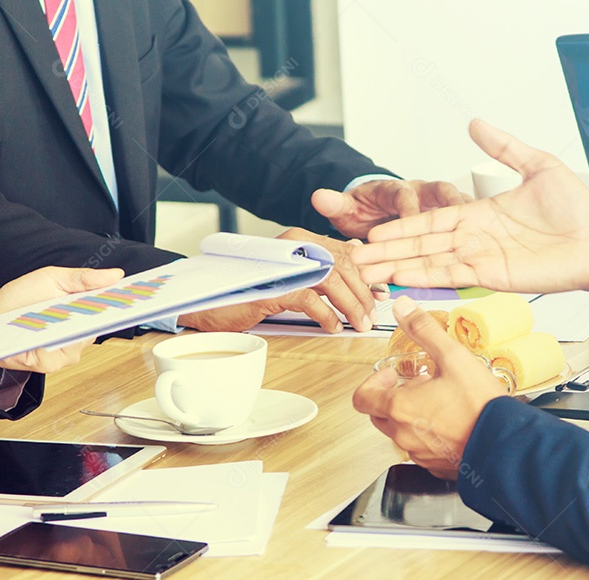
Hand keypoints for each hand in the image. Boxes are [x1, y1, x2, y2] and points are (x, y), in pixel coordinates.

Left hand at [0, 267, 124, 373]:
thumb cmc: (19, 299)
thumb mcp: (52, 278)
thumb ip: (83, 278)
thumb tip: (115, 275)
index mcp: (85, 311)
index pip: (114, 309)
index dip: (128, 304)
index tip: (140, 294)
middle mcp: (81, 334)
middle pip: (101, 326)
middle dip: (100, 312)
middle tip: (94, 297)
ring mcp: (68, 351)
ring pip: (82, 340)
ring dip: (68, 324)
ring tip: (53, 311)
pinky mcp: (51, 362)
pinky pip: (61, 352)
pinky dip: (51, 339)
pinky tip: (40, 328)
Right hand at [181, 228, 380, 332]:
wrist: (208, 303)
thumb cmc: (248, 293)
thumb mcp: (290, 280)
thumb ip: (319, 274)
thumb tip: (357, 278)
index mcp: (300, 242)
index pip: (344, 252)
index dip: (367, 273)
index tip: (380, 293)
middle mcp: (293, 247)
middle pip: (343, 265)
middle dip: (363, 293)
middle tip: (370, 316)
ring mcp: (282, 265)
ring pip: (331, 279)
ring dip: (350, 305)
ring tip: (358, 324)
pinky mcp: (272, 287)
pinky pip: (309, 298)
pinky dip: (326, 314)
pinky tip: (332, 326)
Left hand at [312, 178, 469, 239]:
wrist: (372, 213)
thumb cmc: (365, 209)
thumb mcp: (348, 209)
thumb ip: (336, 205)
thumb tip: (319, 197)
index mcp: (398, 190)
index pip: (404, 196)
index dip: (407, 209)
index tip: (407, 221)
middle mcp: (423, 197)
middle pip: (441, 198)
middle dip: (451, 209)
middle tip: (460, 220)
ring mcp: (440, 211)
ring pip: (459, 213)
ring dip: (469, 224)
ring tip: (480, 239)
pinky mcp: (450, 227)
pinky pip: (461, 236)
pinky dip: (469, 245)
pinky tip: (478, 258)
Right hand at [350, 120, 588, 297]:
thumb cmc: (577, 208)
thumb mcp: (537, 165)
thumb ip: (503, 147)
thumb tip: (474, 123)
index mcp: (479, 214)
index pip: (430, 221)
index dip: (401, 227)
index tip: (373, 231)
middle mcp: (474, 238)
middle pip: (420, 245)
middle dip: (387, 252)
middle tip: (355, 258)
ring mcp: (481, 258)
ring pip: (429, 262)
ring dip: (397, 267)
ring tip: (367, 273)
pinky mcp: (493, 276)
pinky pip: (452, 276)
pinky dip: (425, 278)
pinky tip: (401, 279)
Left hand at [352, 296, 505, 478]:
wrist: (505, 444)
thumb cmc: (480, 406)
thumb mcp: (452, 357)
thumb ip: (423, 330)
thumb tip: (404, 308)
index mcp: (399, 407)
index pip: (362, 398)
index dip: (372, 383)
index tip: (391, 375)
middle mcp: (403, 433)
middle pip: (379, 415)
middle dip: (392, 397)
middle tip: (416, 385)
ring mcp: (418, 453)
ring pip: (401, 432)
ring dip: (411, 415)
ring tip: (438, 401)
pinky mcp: (435, 466)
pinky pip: (421, 449)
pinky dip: (428, 434)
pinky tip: (450, 422)